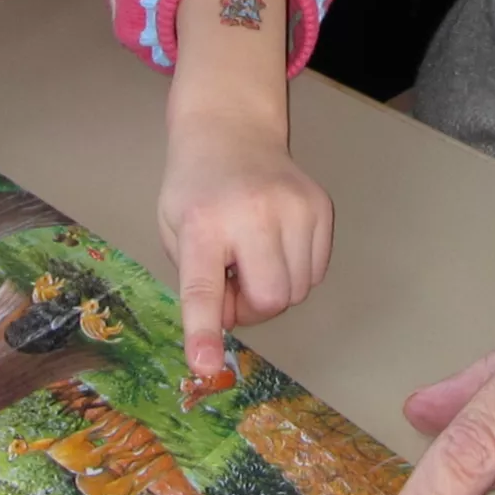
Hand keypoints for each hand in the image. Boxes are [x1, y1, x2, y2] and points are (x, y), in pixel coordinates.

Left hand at [158, 100, 333, 375]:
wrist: (232, 128)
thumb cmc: (196, 187)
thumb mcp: (173, 229)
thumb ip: (196, 280)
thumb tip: (231, 323)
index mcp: (203, 223)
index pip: (202, 286)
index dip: (205, 331)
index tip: (206, 366)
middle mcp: (253, 212)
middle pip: (270, 300)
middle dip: (251, 307)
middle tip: (232, 282)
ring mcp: (294, 205)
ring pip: (298, 291)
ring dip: (274, 288)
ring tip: (253, 254)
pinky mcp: (321, 205)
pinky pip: (317, 271)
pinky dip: (296, 271)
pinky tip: (275, 242)